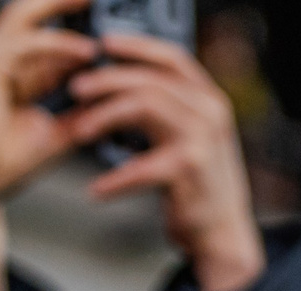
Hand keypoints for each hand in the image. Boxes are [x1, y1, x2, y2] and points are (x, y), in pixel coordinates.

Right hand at [0, 0, 100, 239]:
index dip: (75, 31)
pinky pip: (23, 45)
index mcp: (13, 76)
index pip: (44, 39)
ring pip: (21, 16)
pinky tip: (86, 51)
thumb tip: (110, 108)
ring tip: (90, 0)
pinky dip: (57, 45)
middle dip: (61, 2)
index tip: (107, 31)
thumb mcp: (54, 136)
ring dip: (57, 5)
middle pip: (28, 15)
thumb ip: (78, 118)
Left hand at [63, 31, 264, 290]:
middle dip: (106, 81)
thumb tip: (113, 93)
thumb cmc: (199, 189)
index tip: (103, 46)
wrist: (223, 234)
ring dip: (103, 117)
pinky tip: (98, 190)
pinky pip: (142, 167)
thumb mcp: (188, 139)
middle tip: (77, 90)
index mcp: (209, 100)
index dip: (136, 47)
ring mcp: (202, 139)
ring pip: (143, 105)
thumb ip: (164, 112)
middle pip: (149, 79)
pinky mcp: (190, 170)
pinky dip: (115, 180)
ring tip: (79, 132)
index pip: (172, 58)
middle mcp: (210, 112)